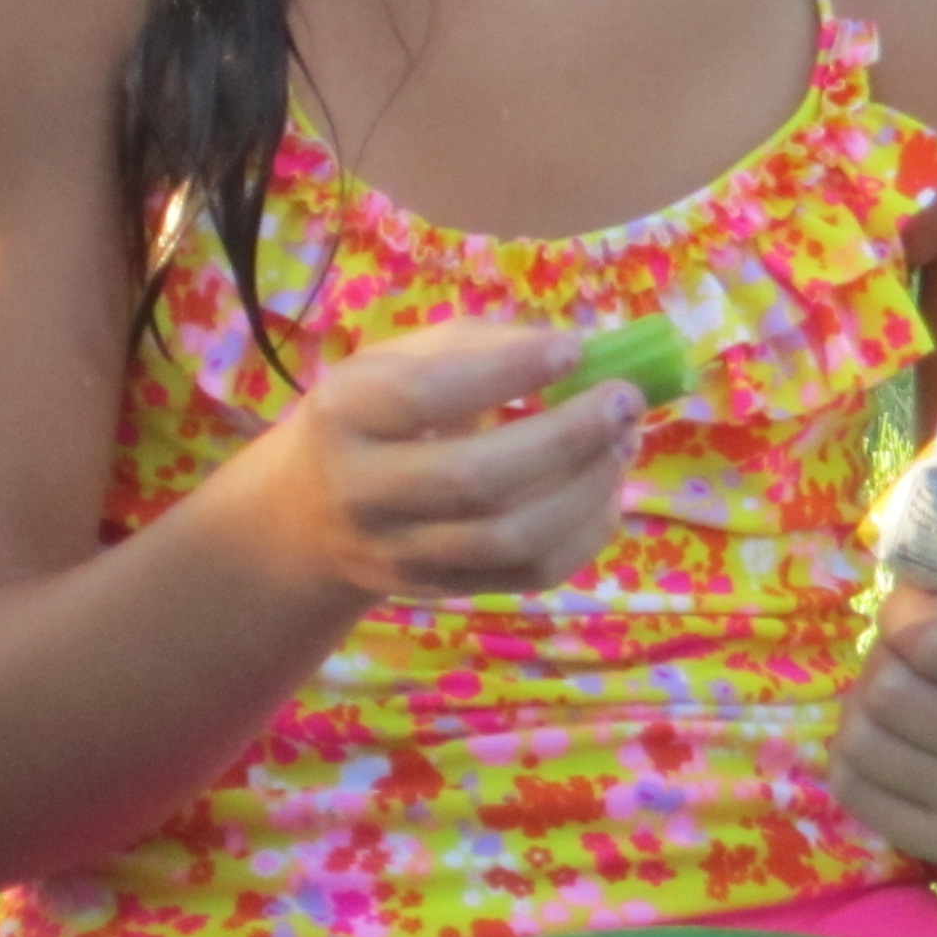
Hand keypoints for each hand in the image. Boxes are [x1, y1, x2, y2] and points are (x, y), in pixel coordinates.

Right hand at [272, 320, 639, 601]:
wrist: (310, 515)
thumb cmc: (377, 414)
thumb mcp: (403, 360)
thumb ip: (483, 345)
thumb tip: (578, 350)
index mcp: (346, 415)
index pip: (423, 396)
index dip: (506, 371)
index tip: (573, 350)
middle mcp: (363, 494)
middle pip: (473, 480)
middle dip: (567, 437)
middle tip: (625, 400)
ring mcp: (402, 555)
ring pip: (510, 540)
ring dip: (588, 487)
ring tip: (626, 441)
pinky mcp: (444, 591)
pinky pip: (531, 575)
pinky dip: (587, 532)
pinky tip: (606, 488)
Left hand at [828, 581, 936, 869]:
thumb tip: (897, 594)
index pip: (934, 643)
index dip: (903, 614)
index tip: (911, 609)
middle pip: (889, 694)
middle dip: (881, 662)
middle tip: (898, 657)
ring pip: (861, 742)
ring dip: (859, 708)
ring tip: (886, 699)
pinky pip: (851, 788)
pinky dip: (850, 755)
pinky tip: (881, 741)